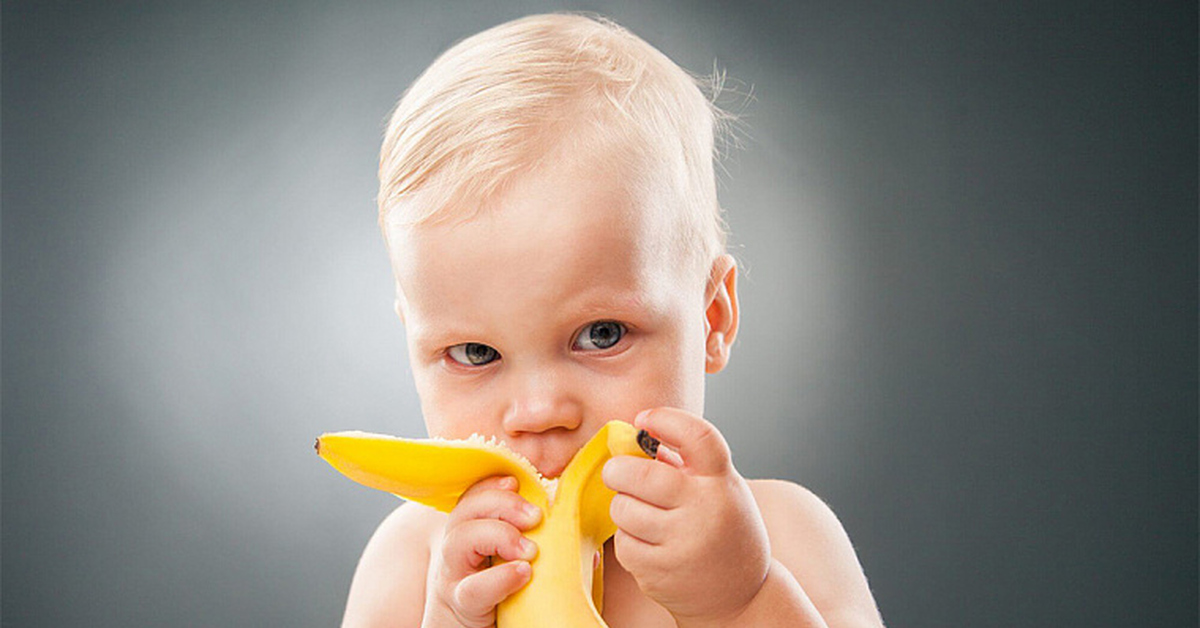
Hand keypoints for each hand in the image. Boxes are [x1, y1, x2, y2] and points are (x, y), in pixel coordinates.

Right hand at [423, 476, 540, 627]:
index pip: (472, 498)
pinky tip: (522, 573)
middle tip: (535, 516)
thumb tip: (591, 554)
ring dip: (497, 535)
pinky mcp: (462, 606)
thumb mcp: (525, 569)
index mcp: (471, 536)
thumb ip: (553, 556)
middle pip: (463, 512)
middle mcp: (456, 553)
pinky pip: (472, 589)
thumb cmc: (508, 603)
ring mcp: (454, 578)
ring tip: (530, 550)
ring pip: (458, 541)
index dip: (491, 485)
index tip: (517, 481)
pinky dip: (499, 577)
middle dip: (499, 503)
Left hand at [602, 408, 771, 626]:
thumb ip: (685, 464)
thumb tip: (635, 437)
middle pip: (640, 475)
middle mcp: (705, 509)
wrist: (741, 596)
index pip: (697, 435)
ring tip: (643, 513)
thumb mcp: (719, 489)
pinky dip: (628, 539)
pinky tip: (649, 543)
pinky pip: (623, 542)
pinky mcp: (661, 572)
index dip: (665, 419)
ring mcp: (682, 543)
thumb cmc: (723, 530)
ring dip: (624, 507)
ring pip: (623, 508)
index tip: (643, 419)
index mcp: (722, 481)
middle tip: (618, 472)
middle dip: (618, 470)